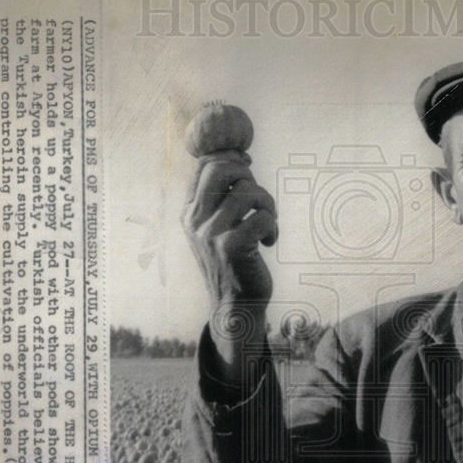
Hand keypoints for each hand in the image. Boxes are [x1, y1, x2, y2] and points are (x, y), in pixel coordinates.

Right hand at [182, 157, 276, 377]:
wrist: (234, 305)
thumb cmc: (233, 261)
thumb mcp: (217, 226)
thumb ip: (221, 196)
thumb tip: (240, 157)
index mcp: (189, 211)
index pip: (205, 165)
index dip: (232, 159)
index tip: (248, 169)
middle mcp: (195, 220)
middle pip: (221, 169)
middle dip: (247, 175)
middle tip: (257, 198)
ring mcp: (211, 234)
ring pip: (247, 192)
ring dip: (267, 203)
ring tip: (269, 221)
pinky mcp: (232, 248)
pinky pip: (262, 217)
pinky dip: (273, 226)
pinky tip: (269, 241)